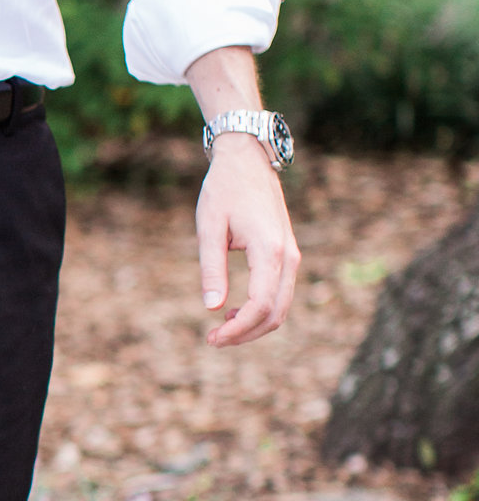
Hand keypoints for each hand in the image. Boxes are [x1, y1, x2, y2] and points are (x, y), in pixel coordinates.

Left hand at [195, 139, 299, 347]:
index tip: (212, 338)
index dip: (238, 330)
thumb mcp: (209, 227)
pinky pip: (279, 293)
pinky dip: (261, 311)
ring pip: (280, 307)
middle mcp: (288, 257)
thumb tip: (212, 308)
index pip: (260, 305)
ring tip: (220, 329)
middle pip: (275, 313)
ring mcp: (291, 256)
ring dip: (253, 325)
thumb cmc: (224, 189)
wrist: (248, 160)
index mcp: (269, 250)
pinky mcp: (287, 255)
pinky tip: (234, 311)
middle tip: (212, 341)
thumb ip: (211, 268)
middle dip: (245, 334)